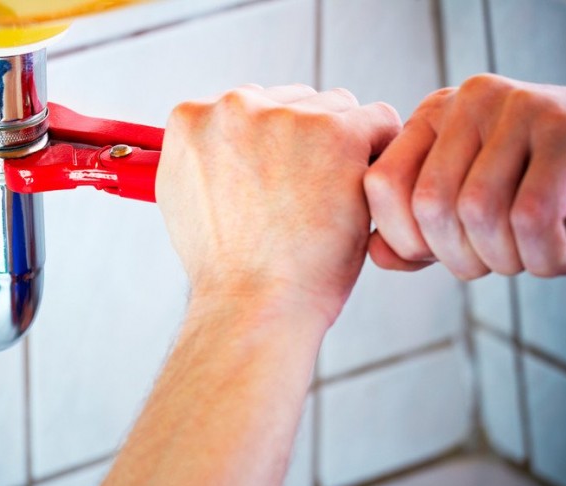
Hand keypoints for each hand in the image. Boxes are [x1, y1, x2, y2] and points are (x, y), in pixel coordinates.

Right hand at [156, 84, 400, 323]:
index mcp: (192, 119)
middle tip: (305, 197)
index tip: (278, 180)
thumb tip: (224, 143)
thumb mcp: (185, 200)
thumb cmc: (227, 267)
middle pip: (293, 102)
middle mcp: (233, 106)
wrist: (253, 303)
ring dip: (342, 146)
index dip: (270, 145)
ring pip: (336, 109)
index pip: (250, 106)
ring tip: (328, 201)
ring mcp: (285, 117)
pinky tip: (360, 192)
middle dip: (305, 142)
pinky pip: (379, 121)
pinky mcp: (337, 133)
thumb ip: (204, 157)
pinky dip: (379, 154)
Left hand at [364, 73, 565, 278]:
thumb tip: (377, 254)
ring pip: (478, 210)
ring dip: (503, 259)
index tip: (441, 256)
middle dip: (458, 258)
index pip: (382, 184)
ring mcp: (518, 106)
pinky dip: (543, 256)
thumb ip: (417, 234)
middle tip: (496, 264)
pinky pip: (531, 214)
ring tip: (530, 259)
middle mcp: (468, 101)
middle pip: (429, 204)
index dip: (404, 239)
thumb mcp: (465, 206)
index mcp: (432, 116)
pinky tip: (561, 256)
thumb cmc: (536, 190)